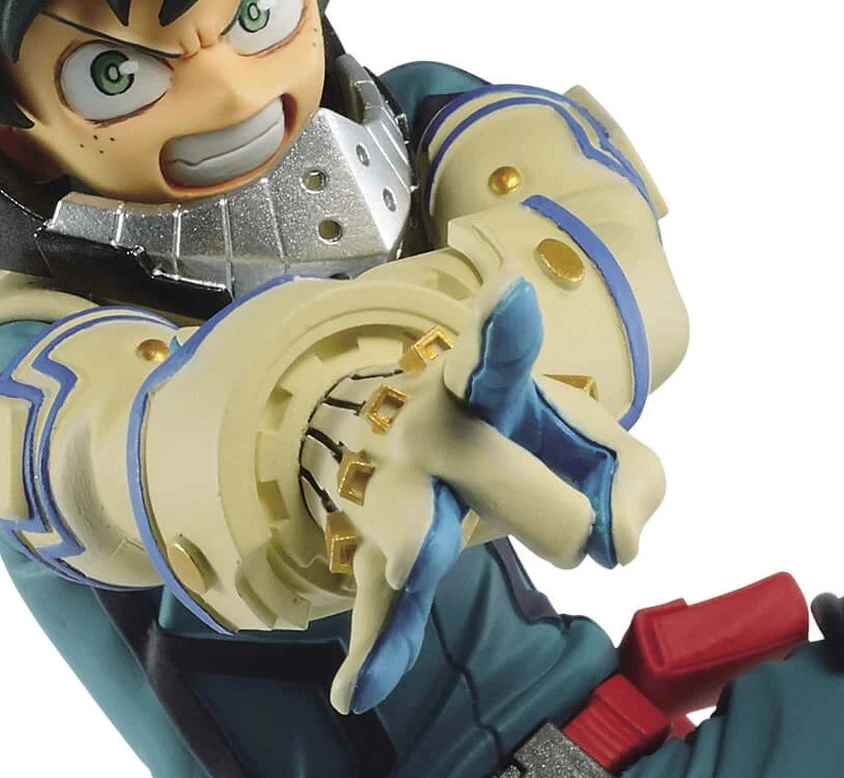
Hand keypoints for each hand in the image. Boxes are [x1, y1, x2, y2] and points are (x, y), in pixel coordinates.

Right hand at [316, 276, 664, 712]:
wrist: (457, 458)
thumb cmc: (534, 442)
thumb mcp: (602, 446)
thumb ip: (636, 481)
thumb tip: (618, 545)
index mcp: (480, 385)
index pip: (494, 357)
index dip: (503, 331)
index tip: (513, 296)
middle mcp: (426, 428)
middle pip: (470, 458)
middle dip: (535, 500)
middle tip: (580, 536)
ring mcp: (396, 490)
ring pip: (410, 519)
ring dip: (417, 547)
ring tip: (414, 565)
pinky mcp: (382, 551)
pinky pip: (378, 599)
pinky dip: (375, 645)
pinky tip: (353, 693)